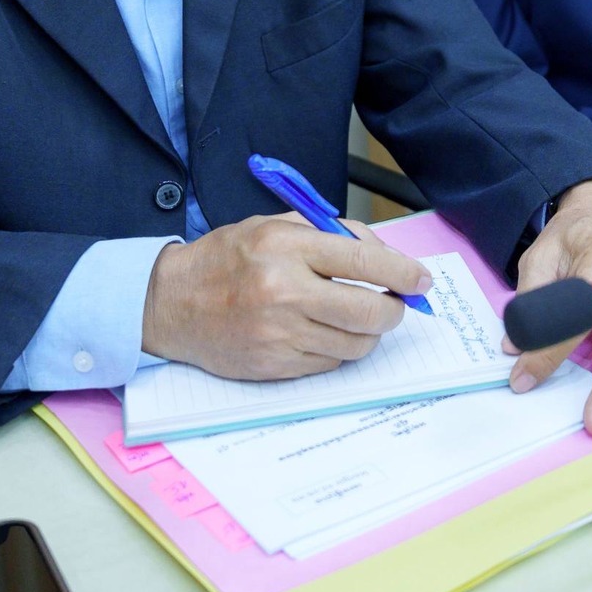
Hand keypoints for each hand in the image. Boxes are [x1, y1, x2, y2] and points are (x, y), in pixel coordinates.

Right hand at [141, 214, 431, 379]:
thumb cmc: (227, 258)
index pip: (363, 261)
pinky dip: (339, 349)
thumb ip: (331, 234)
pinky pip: (329, 363)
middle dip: (394, 310)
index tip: (422, 279)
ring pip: (355, 343)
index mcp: (285, 246)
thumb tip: (386, 258)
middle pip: (368, 311)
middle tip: (395, 304)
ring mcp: (278, 333)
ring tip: (358, 318)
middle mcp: (283, 291)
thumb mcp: (275, 226)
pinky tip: (326, 332)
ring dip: (369, 333)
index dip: (402, 272)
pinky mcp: (272, 365)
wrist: (169, 303)